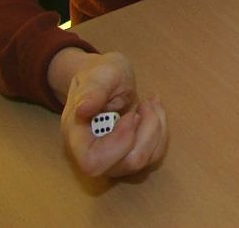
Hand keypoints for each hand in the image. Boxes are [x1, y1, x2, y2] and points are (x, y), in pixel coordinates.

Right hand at [54, 49, 168, 177]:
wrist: (107, 79)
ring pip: (146, 160)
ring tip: (149, 103)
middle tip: (145, 104)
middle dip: (148, 131)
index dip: (120, 142)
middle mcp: (94, 154)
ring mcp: (114, 159)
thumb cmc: (100, 75)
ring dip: (156, 127)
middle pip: (128, 163)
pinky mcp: (131, 155)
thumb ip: (92, 91)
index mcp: (77, 137)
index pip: (94, 162)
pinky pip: (155, 154)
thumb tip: (83, 109)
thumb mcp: (98, 75)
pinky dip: (162, 129)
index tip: (131, 115)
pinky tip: (154, 110)